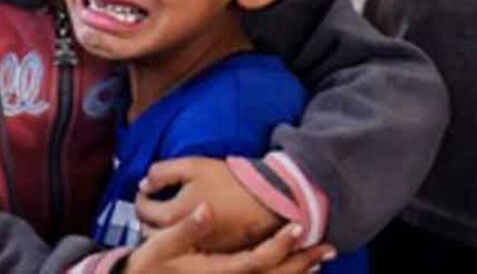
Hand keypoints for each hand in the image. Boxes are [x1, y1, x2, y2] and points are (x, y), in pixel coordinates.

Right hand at [125, 205, 335, 273]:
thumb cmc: (147, 267)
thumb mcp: (159, 247)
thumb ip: (185, 229)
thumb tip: (206, 209)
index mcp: (215, 272)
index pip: (257, 261)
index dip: (280, 245)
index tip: (299, 226)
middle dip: (302, 263)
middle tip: (329, 248)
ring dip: (297, 272)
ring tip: (318, 259)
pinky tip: (292, 270)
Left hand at [136, 157, 281, 251]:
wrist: (265, 199)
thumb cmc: (229, 180)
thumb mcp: (191, 166)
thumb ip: (161, 172)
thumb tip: (144, 183)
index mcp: (174, 215)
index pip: (142, 209)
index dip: (141, 195)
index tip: (147, 189)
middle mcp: (182, 237)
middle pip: (149, 230)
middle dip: (147, 215)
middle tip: (153, 201)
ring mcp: (197, 247)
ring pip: (167, 241)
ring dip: (161, 227)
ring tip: (168, 212)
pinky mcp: (212, 252)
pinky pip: (187, 247)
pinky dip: (182, 237)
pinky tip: (187, 222)